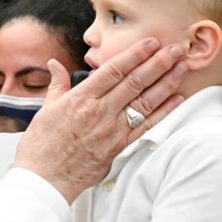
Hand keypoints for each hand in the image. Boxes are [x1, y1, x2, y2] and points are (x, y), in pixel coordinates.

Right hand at [13, 39, 185, 203]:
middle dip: (157, 63)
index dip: (134, 54)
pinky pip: (146, 126)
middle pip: (134, 82)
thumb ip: (58, 85)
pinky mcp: (119, 148)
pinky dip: (163, 112)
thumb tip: (55, 64)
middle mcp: (99, 112)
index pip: (113, 70)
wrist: (44, 179)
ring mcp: (112, 131)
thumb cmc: (41, 146)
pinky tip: (176, 99)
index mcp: (80, 99)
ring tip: (181, 67)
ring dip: (165, 83)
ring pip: (145, 102)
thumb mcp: (45, 110)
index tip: (150, 42)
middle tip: (175, 49)